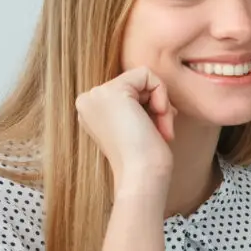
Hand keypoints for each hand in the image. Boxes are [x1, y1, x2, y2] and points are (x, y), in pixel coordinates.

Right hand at [75, 68, 175, 189]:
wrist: (141, 175)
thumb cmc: (145, 159)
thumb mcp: (135, 126)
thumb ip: (135, 106)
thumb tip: (153, 91)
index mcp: (91, 110)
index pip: (129, 91)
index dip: (149, 108)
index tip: (156, 130)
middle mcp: (88, 100)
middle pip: (135, 83)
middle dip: (156, 105)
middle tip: (162, 130)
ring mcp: (96, 95)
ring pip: (142, 79)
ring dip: (161, 104)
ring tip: (161, 129)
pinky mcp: (112, 91)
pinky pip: (147, 74)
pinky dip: (162, 94)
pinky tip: (160, 116)